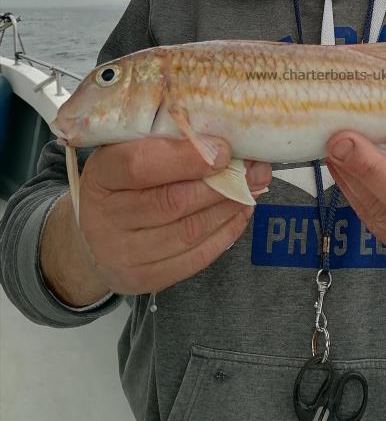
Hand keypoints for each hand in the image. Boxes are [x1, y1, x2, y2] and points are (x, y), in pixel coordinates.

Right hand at [74, 137, 270, 295]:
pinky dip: (226, 232)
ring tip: (253, 187)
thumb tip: (223, 141)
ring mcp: (122, 254)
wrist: (95, 235)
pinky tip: (240, 211)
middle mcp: (104, 219)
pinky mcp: (144, 279)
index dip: (187, 158)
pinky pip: (195, 258)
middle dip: (222, 184)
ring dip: (230, 207)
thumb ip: (169, 143)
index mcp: (101, 175)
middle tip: (256, 169)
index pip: (140, 165)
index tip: (225, 150)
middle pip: (173, 202)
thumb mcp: (131, 151)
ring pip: (189, 231)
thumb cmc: (124, 183)